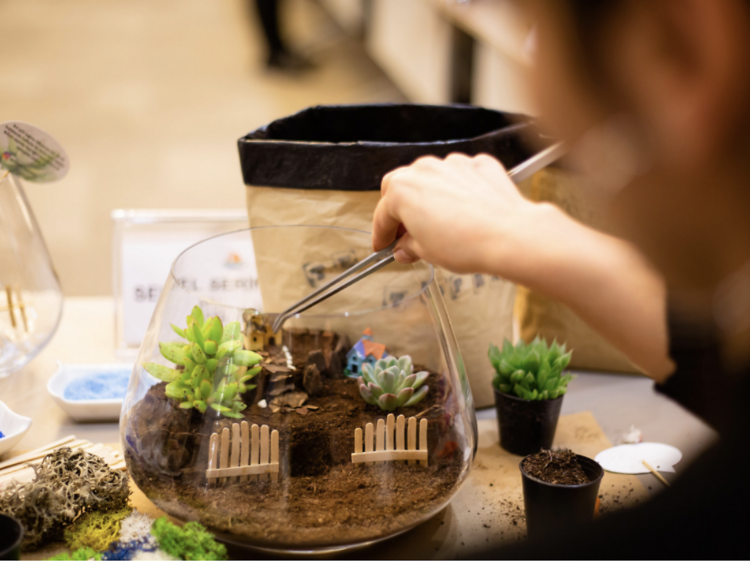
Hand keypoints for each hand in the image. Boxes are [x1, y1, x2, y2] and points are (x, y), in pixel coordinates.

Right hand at [372, 153, 539, 273]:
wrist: (509, 235)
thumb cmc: (467, 243)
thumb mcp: (427, 252)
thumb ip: (410, 247)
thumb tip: (406, 248)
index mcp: (402, 190)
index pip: (382, 215)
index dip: (381, 234)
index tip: (383, 244)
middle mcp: (424, 170)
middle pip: (401, 187)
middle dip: (400, 208)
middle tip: (406, 232)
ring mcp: (453, 164)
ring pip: (431, 178)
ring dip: (430, 197)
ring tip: (438, 223)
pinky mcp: (478, 166)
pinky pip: (460, 176)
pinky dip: (458, 190)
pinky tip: (464, 210)